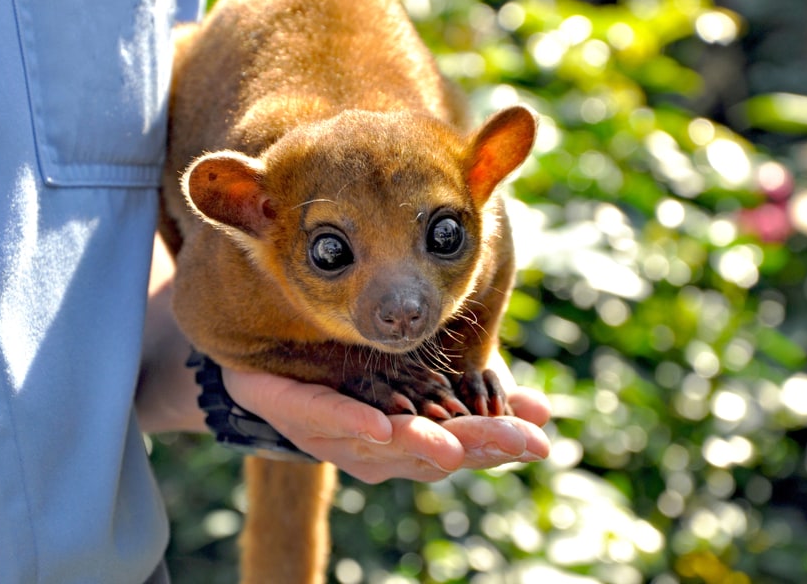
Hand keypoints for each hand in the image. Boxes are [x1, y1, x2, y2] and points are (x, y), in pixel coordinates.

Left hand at [222, 361, 549, 483]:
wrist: (265, 353)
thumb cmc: (349, 371)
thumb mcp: (422, 375)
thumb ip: (474, 393)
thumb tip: (542, 411)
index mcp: (408, 440)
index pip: (461, 446)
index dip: (499, 444)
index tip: (539, 437)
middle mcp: (374, 448)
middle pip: (427, 453)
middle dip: (472, 446)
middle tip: (518, 441)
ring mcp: (332, 434)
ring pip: (379, 444)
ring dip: (417, 444)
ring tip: (452, 444)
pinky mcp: (292, 408)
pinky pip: (323, 418)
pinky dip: (351, 422)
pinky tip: (379, 425)